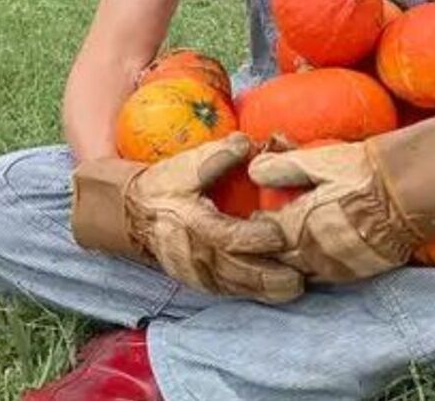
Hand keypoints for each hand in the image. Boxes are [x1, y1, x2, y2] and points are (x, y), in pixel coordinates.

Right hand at [72, 133, 302, 302]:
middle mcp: (197, 256)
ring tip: (297, 288)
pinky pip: (230, 290)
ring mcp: (198, 272)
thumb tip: (248, 143)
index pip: (229, 237)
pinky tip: (276, 291)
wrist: (133, 213)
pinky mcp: (201, 280)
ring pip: (236, 286)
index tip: (281, 234)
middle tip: (301, 279)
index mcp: (194, 226)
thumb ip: (218, 155)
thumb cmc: (164, 186)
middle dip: (270, 278)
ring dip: (266, 290)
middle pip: (238, 272)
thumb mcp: (185, 166)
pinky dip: (252, 292)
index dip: (256, 238)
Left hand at [249, 115, 434, 283]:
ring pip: (300, 271)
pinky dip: (313, 266)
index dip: (255, 227)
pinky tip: (314, 251)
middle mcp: (314, 254)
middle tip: (266, 233)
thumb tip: (253, 170)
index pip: (264, 235)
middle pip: (279, 258)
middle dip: (270, 247)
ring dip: (291, 259)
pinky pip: (323, 276)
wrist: (411, 194)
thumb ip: (283, 167)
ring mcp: (336, 267)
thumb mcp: (320, 161)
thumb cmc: (363, 172)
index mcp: (301, 226)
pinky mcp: (355, 273)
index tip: (253, 218)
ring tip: (289, 242)